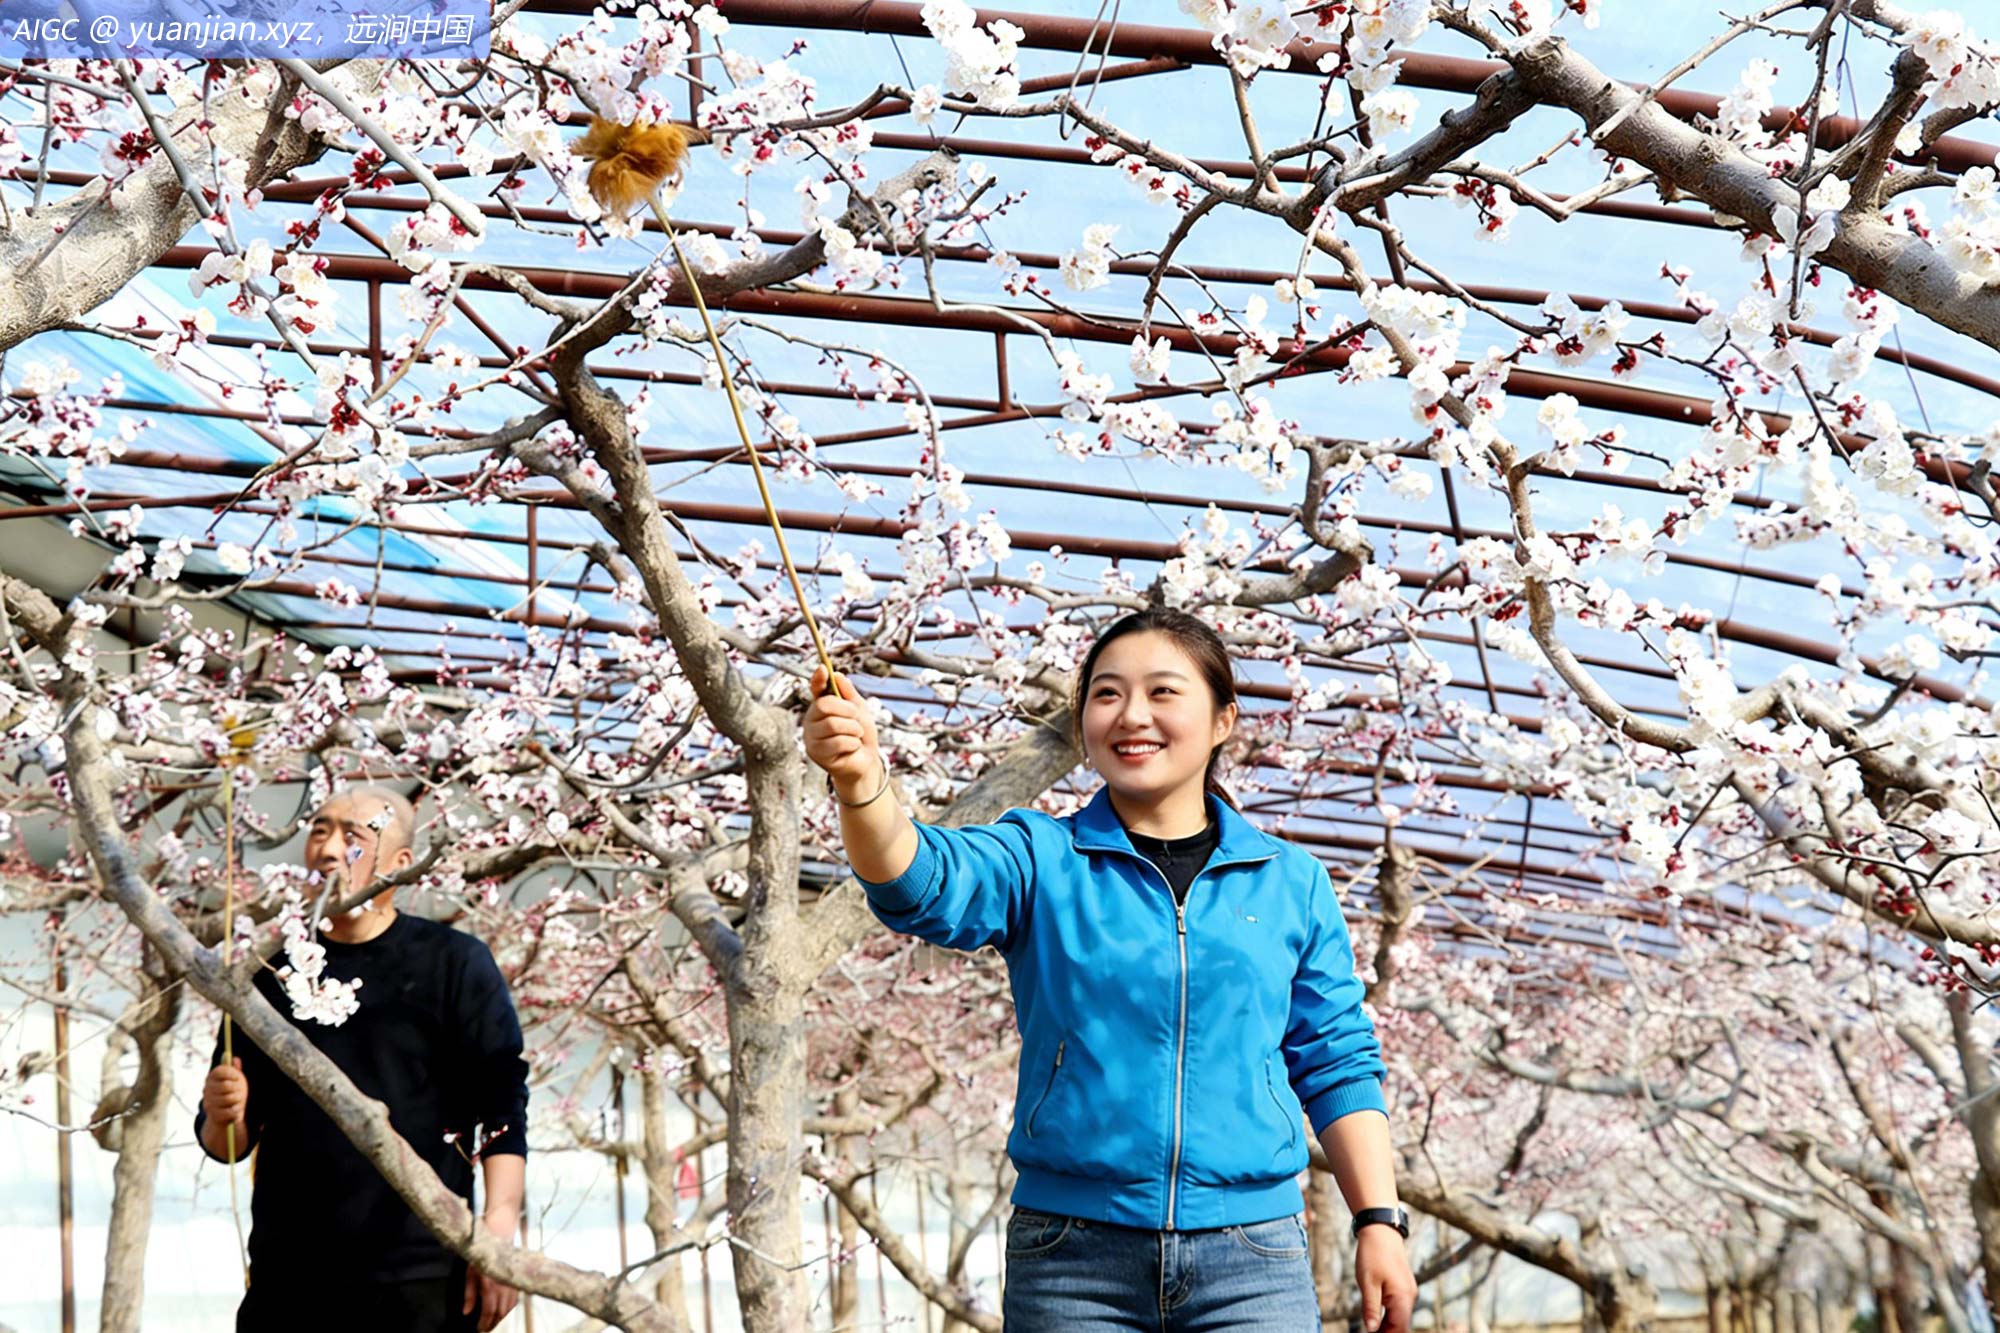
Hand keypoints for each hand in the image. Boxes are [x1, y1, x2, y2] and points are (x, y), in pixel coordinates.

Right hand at [202, 1058, 248, 1132]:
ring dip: (238, 1100)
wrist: (226, 1114)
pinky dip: (236, 1110)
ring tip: (239, 1100)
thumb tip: (236, 1059)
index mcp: (212, 1077)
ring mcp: (208, 1102)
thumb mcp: (236, 1080)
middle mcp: (207, 1089)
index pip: (219, 1071)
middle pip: (226, 1085)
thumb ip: (235, 1069)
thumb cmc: (232, 1093)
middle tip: (242, 1090)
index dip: (231, 1073)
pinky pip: (229, 1111)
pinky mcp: (212, 1114)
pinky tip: (236, 1109)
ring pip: (229, 1098)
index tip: (238, 1077)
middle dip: (238, 1088)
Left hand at [463, 1215, 519, 1332]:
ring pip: (509, 1308)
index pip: (488, 1311)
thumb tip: (466, 1311)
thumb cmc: (481, 1252)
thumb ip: (468, 1294)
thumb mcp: (469, 1273)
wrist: (500, 1234)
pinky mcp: (516, 1280)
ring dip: (501, 1318)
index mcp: (490, 1286)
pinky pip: (515, 1300)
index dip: (484, 1323)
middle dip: (493, 1324)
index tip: (479, 1330)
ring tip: (493, 1323)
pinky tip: (503, 1311)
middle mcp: (503, 1287)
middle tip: (486, 1329)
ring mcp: (511, 1284)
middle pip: (500, 1313)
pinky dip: (509, 1308)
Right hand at [802, 666, 881, 796]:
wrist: (866, 762)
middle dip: (847, 710)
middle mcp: (812, 720)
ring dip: (853, 729)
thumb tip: (837, 675)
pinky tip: (852, 748)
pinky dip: (852, 743)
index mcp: (821, 707)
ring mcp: (811, 737)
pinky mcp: (816, 753)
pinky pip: (838, 742)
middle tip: (857, 718)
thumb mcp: (860, 710)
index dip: (818, 679)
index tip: (824, 669)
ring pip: (832, 725)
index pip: (816, 689)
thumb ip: (849, 694)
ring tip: (856, 735)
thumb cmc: (861, 735)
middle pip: (823, 705)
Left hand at [1355, 1225, 1415, 1332]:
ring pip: (1400, 1317)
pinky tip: (1376, 1318)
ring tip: (1371, 1330)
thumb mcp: (1367, 1283)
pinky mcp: (1403, 1286)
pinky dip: (1389, 1316)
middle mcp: (1409, 1297)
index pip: (1398, 1329)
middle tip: (1369, 1332)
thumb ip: (1371, 1309)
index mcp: (1402, 1298)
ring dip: (1387, 1326)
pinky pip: (1398, 1307)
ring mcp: (1408, 1291)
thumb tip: (1372, 1330)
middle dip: (1387, 1332)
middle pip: (1400, 1326)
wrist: (1381, 1231)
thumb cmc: (1373, 1255)